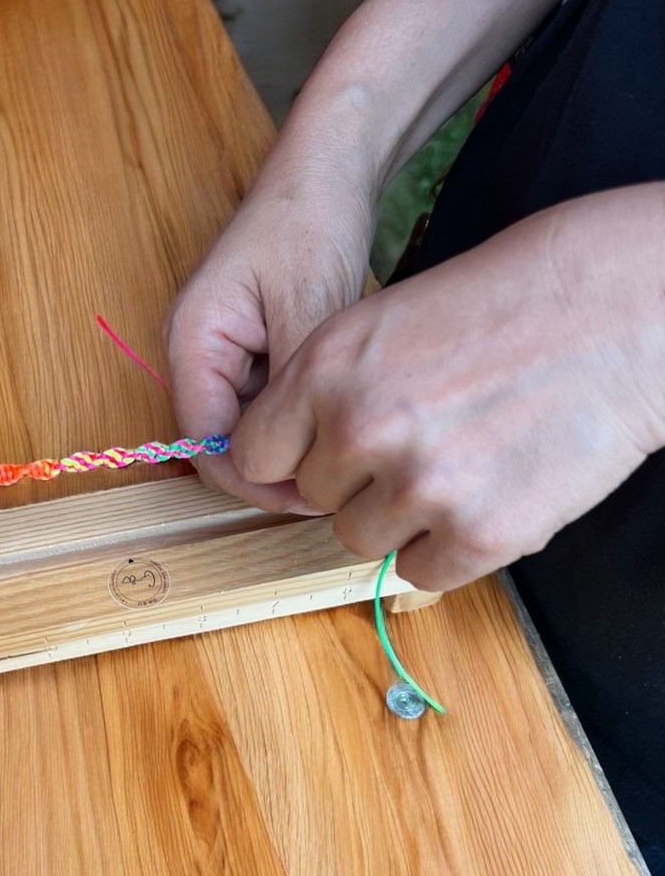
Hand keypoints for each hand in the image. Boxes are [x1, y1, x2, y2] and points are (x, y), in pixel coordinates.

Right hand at [164, 107, 378, 511]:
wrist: (327, 171)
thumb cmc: (309, 221)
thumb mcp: (309, 307)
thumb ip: (295, 387)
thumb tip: (301, 459)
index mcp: (192, 342)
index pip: (205, 443)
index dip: (254, 480)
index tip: (311, 498)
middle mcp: (198, 355)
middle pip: (222, 444)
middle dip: (274, 471)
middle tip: (339, 488)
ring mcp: (224, 356)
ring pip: (248, 431)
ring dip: (290, 449)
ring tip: (346, 459)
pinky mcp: (252, 354)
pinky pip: (269, 408)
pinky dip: (301, 424)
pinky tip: (340, 426)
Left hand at [229, 191, 664, 589]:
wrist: (620, 311)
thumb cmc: (510, 302)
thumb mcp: (387, 319)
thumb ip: (329, 389)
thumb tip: (298, 455)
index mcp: (326, 368)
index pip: (255, 453)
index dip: (291, 459)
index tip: (322, 458)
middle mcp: (361, 427)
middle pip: (314, 500)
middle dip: (355, 481)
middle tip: (418, 445)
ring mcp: (420, 484)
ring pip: (361, 540)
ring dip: (399, 517)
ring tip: (457, 466)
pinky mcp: (480, 533)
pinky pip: (420, 573)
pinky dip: (445, 548)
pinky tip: (481, 499)